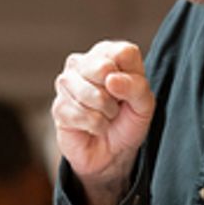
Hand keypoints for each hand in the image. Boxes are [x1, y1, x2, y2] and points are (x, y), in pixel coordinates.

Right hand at [53, 40, 154, 204]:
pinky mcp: (58, 107)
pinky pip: (83, 115)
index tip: (129, 91)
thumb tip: (111, 79)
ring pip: (93, 94)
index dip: (132, 77)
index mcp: (106, 53)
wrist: (112, 152)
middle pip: (104, 68)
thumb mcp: (145, 104)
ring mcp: (65, 83)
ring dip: (107, 113)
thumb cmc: (128, 121)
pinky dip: (96, 126)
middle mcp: (82, 63)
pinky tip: (95, 127)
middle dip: (117, 96)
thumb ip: (136, 86)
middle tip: (116, 105)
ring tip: (106, 116)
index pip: (124, 52)